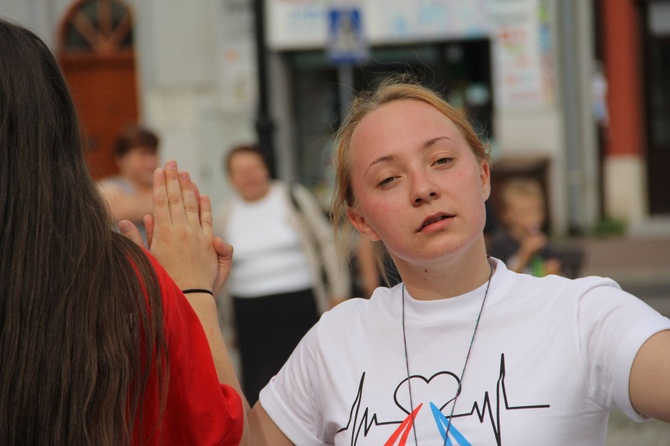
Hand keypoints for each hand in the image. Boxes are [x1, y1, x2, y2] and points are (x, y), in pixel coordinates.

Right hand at [120, 161, 231, 294]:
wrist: (188, 299)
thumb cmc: (163, 282)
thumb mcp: (145, 261)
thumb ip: (136, 240)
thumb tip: (125, 222)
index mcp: (164, 233)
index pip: (161, 202)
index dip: (161, 184)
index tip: (160, 169)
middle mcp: (181, 231)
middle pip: (177, 199)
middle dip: (174, 179)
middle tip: (172, 162)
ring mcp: (197, 235)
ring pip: (192, 206)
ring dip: (189, 188)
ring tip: (186, 173)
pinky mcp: (209, 243)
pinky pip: (207, 220)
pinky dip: (205, 207)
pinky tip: (202, 196)